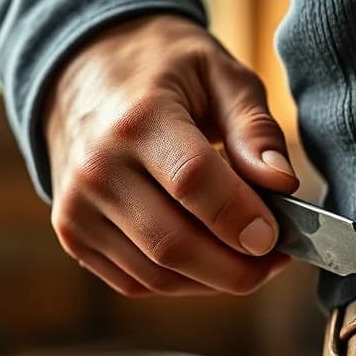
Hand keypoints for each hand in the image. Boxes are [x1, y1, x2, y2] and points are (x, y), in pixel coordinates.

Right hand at [44, 15, 297, 295]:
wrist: (82, 71)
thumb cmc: (164, 72)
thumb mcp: (220, 74)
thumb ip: (254, 128)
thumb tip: (282, 182)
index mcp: (138, 119)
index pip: (193, 183)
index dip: (241, 218)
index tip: (276, 237)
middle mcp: (97, 169)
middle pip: (174, 245)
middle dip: (238, 267)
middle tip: (275, 258)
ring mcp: (77, 208)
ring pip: (159, 276)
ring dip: (215, 280)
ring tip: (250, 258)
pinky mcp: (73, 236)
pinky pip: (139, 283)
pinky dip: (185, 283)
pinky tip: (212, 259)